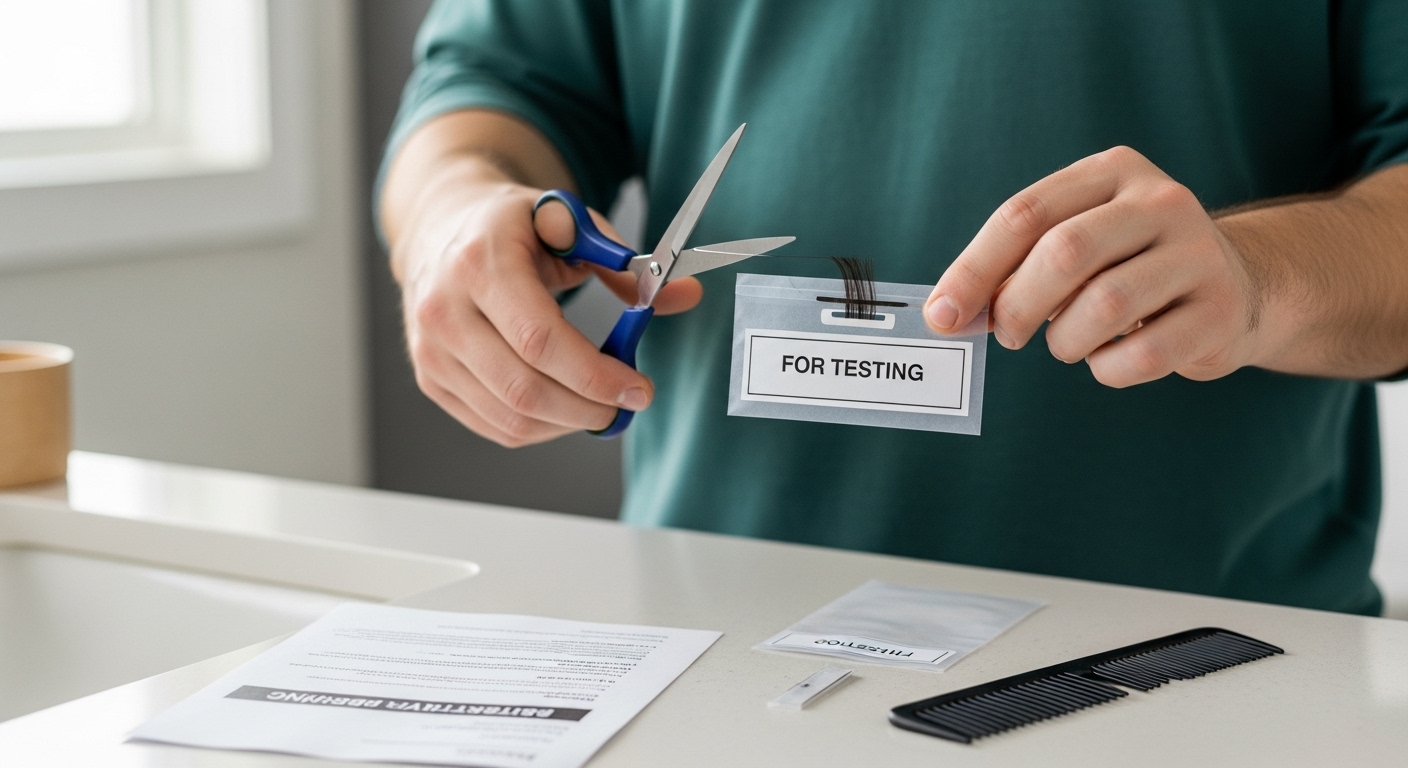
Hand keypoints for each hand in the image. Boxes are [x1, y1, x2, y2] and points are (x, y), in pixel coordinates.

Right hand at [397, 181, 700, 446]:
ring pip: (510, 419)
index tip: (638, 387)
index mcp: (479, 264)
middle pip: (524, 389)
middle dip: (590, 407)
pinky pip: (493, 426)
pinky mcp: (430, 378)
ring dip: (569, 423)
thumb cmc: (512, 225)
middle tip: (628, 403)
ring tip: (601, 405)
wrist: (441, 225)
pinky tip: (567, 408)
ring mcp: (430, 350)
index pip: (540, 340)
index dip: (596, 375)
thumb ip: (626, 265)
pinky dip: (540, 428)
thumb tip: (687, 294)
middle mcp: (444, 310)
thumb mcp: (570, 225)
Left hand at [924, 146, 1262, 387]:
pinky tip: (1110, 359)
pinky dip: (1108, 369)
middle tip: (1007, 335)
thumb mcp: (1079, 241)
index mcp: (1113, 172)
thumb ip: (1016, 265)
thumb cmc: (1130, 267)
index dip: (973, 269)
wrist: (1242, 287)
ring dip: (1064, 341)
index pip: (1025, 214)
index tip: (942, 316)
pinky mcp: (1222, 311)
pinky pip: (1142, 355)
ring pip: (1103, 305)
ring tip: (1066, 344)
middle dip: (1017, 305)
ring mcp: (1199, 254)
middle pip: (1063, 252)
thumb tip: (947, 312)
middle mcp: (1162, 202)